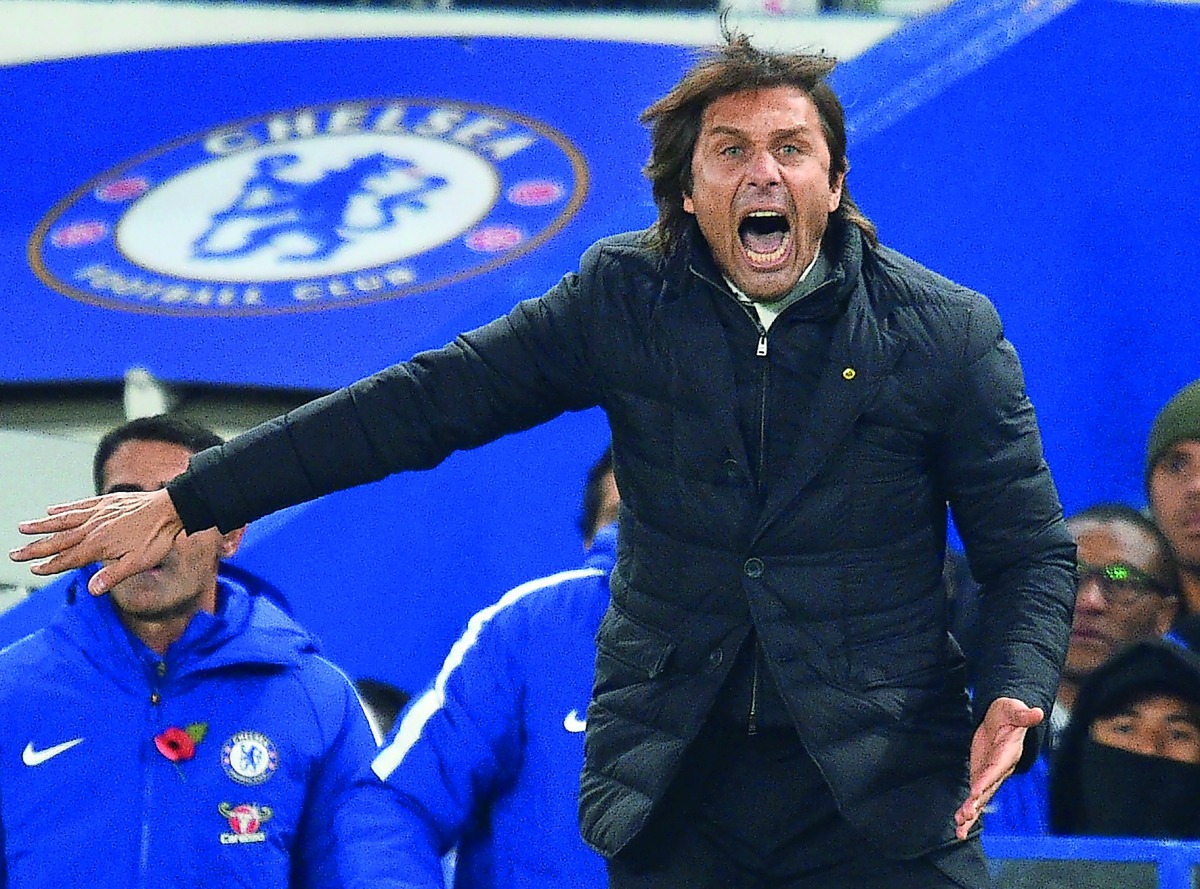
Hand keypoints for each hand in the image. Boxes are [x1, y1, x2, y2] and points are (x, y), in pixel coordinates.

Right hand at [9, 489, 184, 595]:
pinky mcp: (107, 502)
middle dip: (35, 548)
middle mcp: (94, 527)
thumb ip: (114, 575)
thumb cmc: (158, 538)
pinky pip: (80, 505)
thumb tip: (92, 590)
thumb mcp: (139, 562)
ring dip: (42, 525)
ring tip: (22, 527)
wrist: (172, 508)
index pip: (68, 558)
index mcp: (99, 545)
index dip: (50, 565)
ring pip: (64, 520)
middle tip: (13, 553)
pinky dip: (64, 508)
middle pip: (59, 540)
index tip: (33, 570)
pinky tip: (51, 510)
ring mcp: (99, 513)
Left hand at [954, 696, 1042, 839]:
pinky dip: (968, 809)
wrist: (1005, 719)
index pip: (997, 769)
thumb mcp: (1014, 710)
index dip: (987, 780)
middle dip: (977, 802)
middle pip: (989, 788)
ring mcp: (990, 775)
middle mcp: (1001, 769)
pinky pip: (975, 795)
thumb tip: (1036, 712)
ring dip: (971, 812)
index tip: (976, 791)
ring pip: (981, 797)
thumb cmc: (1009, 713)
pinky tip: (959, 823)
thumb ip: (1023, 714)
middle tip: (965, 815)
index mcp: (1008, 754)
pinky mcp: (981, 775)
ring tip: (960, 827)